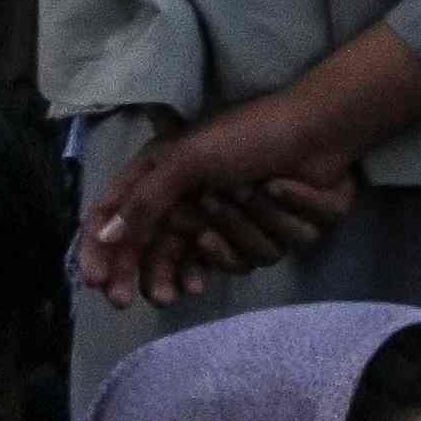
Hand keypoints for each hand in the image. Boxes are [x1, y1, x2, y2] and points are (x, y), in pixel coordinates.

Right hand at [75, 102, 358, 306]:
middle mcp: (202, 207)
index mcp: (170, 185)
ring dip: (243, 225)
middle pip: (170, 258)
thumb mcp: (188, 159)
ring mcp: (244, 221)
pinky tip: (282, 187)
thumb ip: (146, 200)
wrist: (320, 124)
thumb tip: (106, 237)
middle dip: (166, 276)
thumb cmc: (248, 133)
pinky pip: (276, 247)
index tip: (100, 286)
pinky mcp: (283, 228)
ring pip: (233, 259)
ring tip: (247, 191)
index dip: (106, 258)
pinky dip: (282, 214)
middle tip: (164, 297)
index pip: (124, 228)